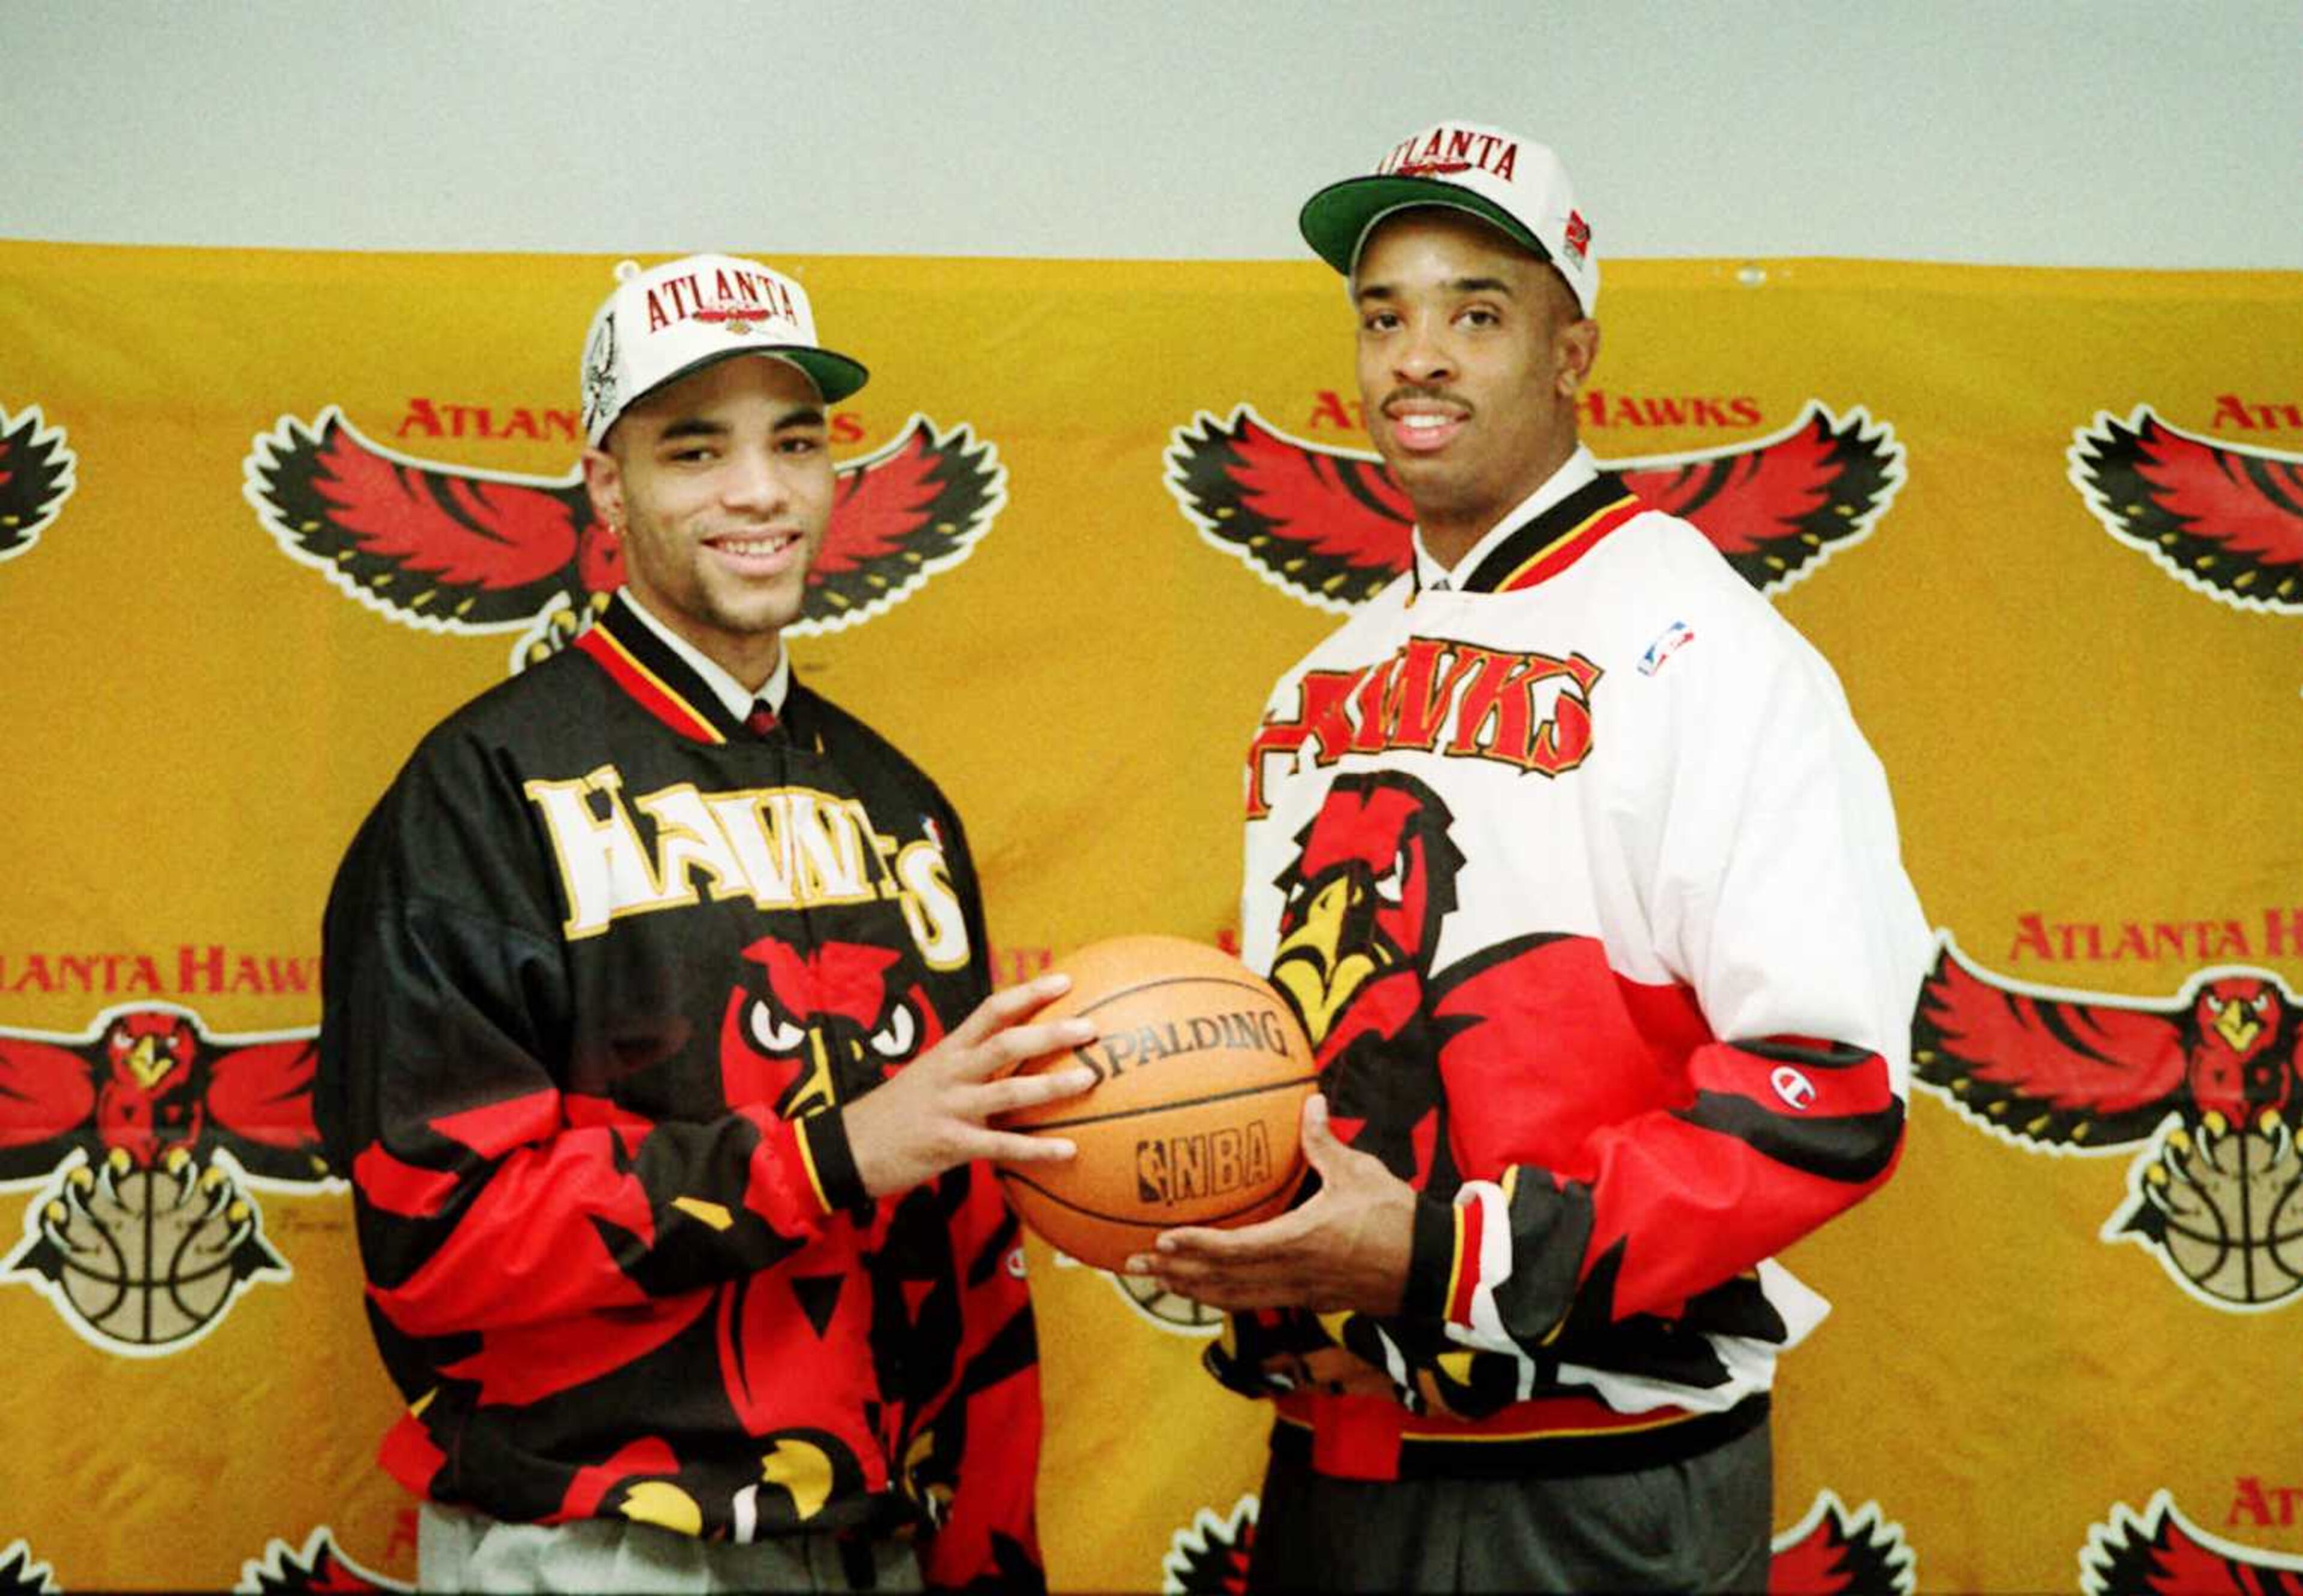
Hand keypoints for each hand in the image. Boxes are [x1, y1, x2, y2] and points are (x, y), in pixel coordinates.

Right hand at [843, 973, 1098, 1198]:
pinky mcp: (949, 1145)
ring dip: (1053, 1086)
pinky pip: (1001, 1147)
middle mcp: (951, 1073)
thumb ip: (969, 1067)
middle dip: (1050, 1032)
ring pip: (1008, 1092)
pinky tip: (1070, 1151)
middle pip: (1006, 1043)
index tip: (1066, 982)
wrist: (846, 1148)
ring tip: (1091, 1080)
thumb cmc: (897, 1113)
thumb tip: (1017, 1059)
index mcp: (949, 1051)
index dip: (1029, 993)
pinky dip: (1037, 1149)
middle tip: (1091, 1027)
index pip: (992, 1010)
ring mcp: (950, 1108)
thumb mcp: (929, 1077)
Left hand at [1125, 1095, 1413, 1314]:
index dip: (1195, 1248)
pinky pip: (1254, 1301)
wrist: (1430, 1268)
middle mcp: (1291, 1274)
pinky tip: (1206, 1289)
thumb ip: (1324, 1143)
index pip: (1235, 1250)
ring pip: (1233, 1299)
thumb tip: (1308, 1102)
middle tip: (1132, 1266)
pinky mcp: (1308, 1300)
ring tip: (1157, 1282)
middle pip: (1221, 1282)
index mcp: (1299, 1242)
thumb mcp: (1358, 1173)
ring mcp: (1298, 1292)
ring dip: (1192, 1290)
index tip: (1161, 1240)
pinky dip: (1222, 1296)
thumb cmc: (1395, 1218)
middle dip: (1174, 1276)